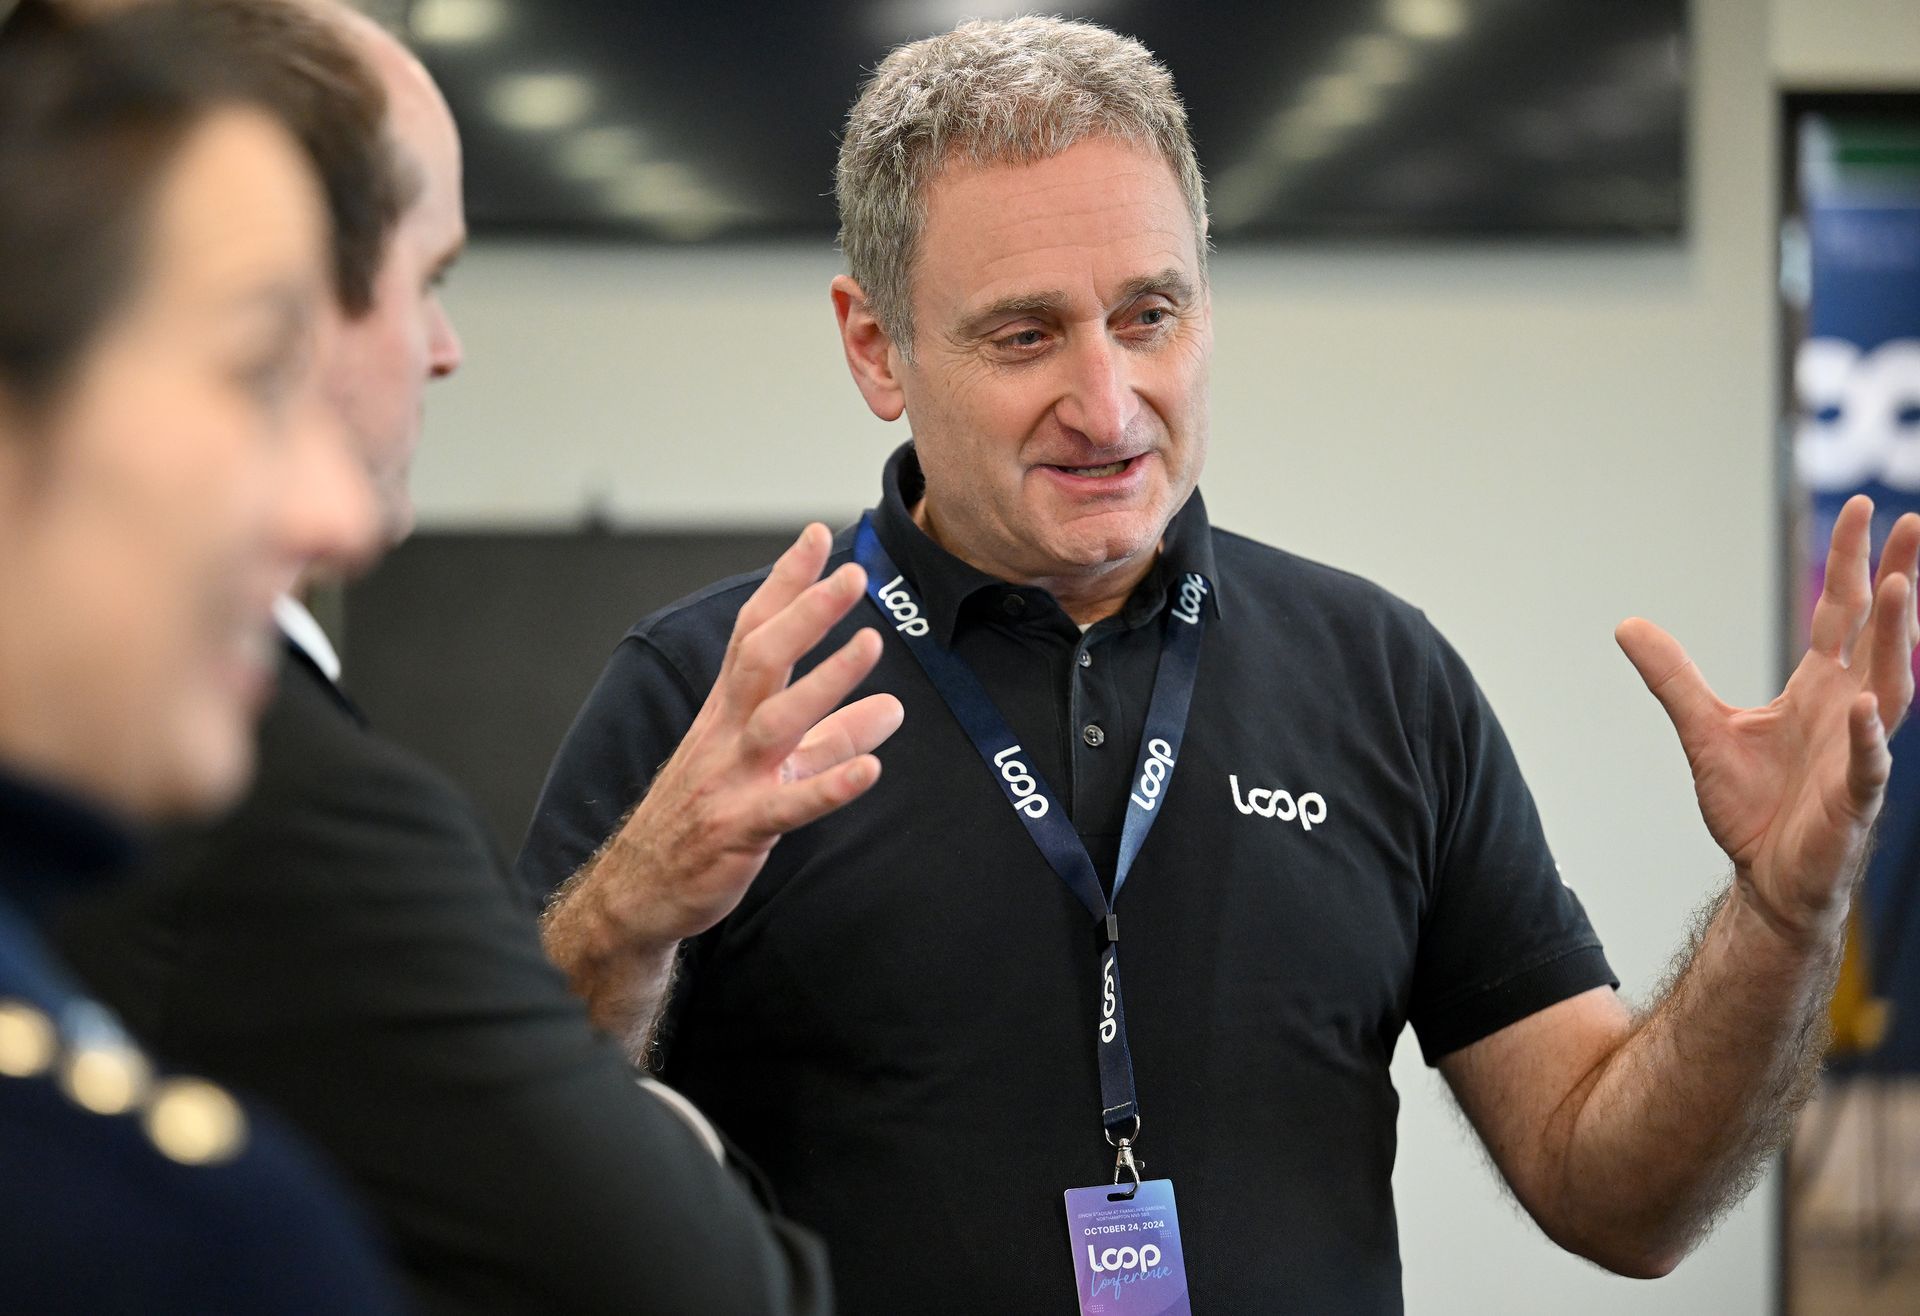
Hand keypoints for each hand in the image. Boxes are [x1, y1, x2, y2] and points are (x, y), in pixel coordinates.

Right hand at [602, 523, 903, 949]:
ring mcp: (730, 780)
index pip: (753, 632)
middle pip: (762, 659)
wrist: (638, 891)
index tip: (816, 536)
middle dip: (807, 613)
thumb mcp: (773, 768)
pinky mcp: (739, 829)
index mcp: (727, 711)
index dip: (784, 584)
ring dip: (825, 681)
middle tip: (852, 574)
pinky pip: (787, 805)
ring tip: (871, 644)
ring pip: (776, 721)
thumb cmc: (706, 818)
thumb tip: (895, 706)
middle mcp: (725, 734)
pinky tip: (872, 768)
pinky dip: (829, 785)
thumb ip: (834, 736)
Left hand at [1617, 495, 1919, 943]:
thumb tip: (1627, 624)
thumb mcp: (1702, 728)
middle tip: (1910, 521)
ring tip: (1899, 586)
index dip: (1852, 562)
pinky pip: (1869, 763)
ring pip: (1888, 684)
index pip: (1841, 613)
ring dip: (1895, 636)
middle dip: (1893, 578)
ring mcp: (1858, 752)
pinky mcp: (1853, 799)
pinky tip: (1865, 706)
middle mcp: (1848, 709)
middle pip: (1876, 633)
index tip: (1865, 510)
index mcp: (1820, 688)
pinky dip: (1868, 735)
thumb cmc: (1753, 807)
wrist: (1768, 880)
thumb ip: (1672, 676)